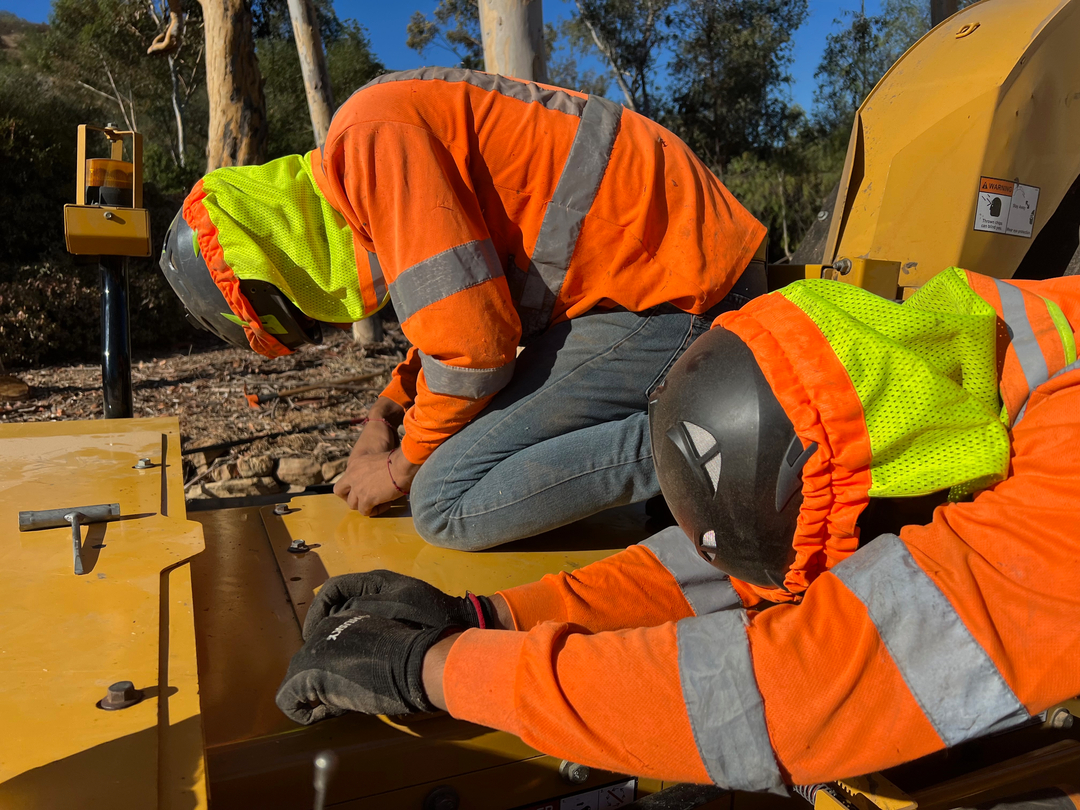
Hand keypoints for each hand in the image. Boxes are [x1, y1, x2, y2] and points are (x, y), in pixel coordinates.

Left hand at [275, 610, 443, 724]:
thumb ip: (358, 658)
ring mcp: (311, 651)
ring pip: (295, 680)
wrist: (410, 662)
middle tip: (344, 699)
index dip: (335, 674)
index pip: (324, 651)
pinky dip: (301, 712)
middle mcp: (322, 631)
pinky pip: (287, 699)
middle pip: (306, 664)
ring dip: (314, 697)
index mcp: (342, 621)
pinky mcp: (304, 674)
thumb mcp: (379, 651)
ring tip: (339, 706)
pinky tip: (323, 716)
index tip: (351, 685)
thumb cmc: (406, 660)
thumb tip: (346, 683)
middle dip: (320, 686)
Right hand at [303, 571, 494, 638]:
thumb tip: (336, 616)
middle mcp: (377, 589)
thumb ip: (364, 606)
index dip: (318, 609)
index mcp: (375, 581)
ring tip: (329, 656)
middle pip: (339, 602)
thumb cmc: (431, 615)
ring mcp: (385, 604)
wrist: (463, 625)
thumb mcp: (394, 607)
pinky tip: (352, 658)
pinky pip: (364, 626)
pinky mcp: (393, 621)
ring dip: (337, 633)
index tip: (311, 633)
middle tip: (316, 648)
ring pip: (350, 616)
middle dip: (324, 624)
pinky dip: (353, 639)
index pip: (334, 589)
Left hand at [333, 449, 418, 514]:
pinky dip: (375, 511)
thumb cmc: (397, 461)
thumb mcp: (376, 461)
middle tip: (362, 499)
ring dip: (364, 505)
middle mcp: (352, 476)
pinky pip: (365, 512)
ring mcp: (358, 488)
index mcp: (355, 464)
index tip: (366, 487)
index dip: (353, 486)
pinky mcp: (366, 499)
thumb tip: (375, 481)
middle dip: (349, 497)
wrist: (402, 465)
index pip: (345, 478)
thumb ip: (370, 471)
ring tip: (379, 502)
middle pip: (339, 491)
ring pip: (352, 504)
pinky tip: (386, 504)